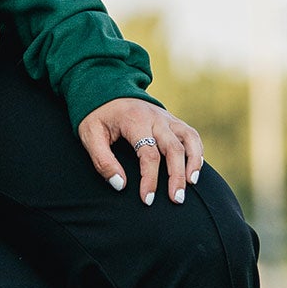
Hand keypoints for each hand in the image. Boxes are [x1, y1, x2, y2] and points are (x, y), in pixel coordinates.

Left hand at [77, 98, 203, 207]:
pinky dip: (197, 152)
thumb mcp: (90, 135)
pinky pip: (191, 135)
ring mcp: (166, 117)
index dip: (149, 179)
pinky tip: (194, 170)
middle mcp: (155, 118)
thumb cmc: (97, 115)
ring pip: (189, 139)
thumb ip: (102, 161)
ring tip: (191, 184)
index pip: (149, 155)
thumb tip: (120, 185)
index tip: (147, 199)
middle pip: (174, 149)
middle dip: (177, 176)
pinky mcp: (172, 120)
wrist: (106, 88)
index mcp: (135, 121)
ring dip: (194, 163)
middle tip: (176, 199)